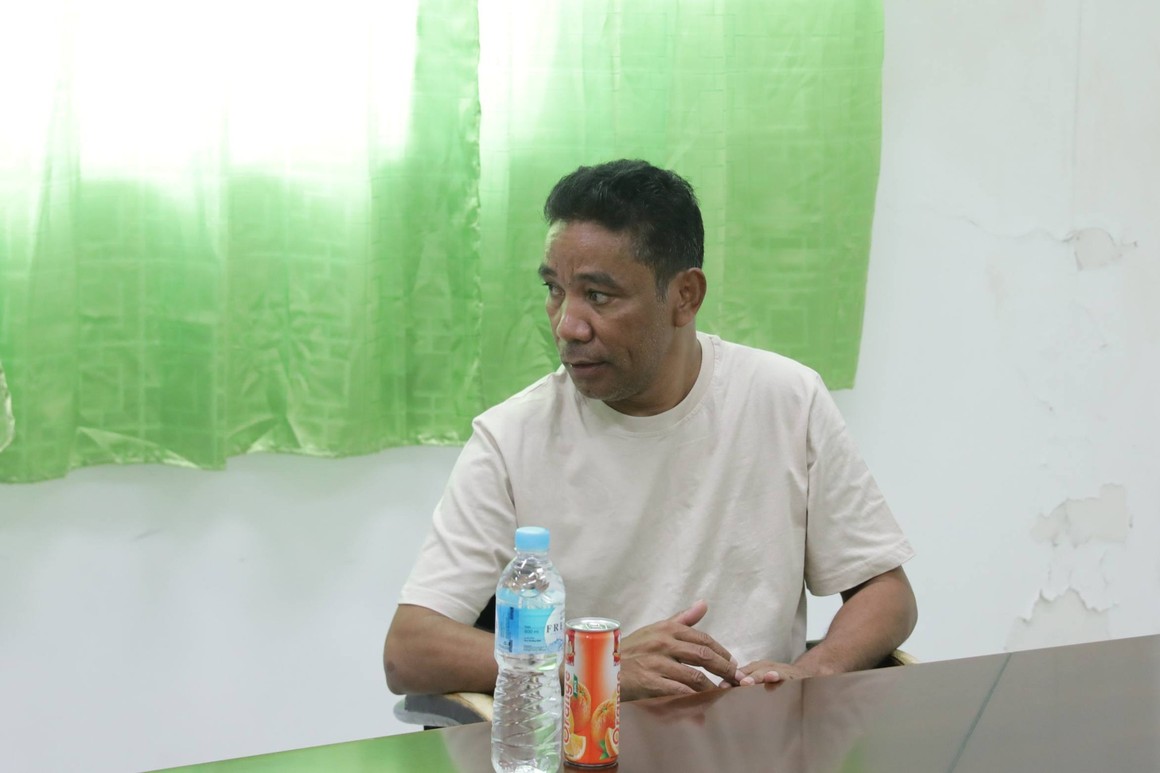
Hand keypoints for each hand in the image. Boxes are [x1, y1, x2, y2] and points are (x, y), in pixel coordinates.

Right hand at [619, 600, 741, 700]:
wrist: (602, 669)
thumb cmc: (632, 651)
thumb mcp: (655, 630)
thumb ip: (682, 619)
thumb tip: (704, 604)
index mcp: (667, 628)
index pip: (703, 638)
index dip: (722, 652)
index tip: (733, 663)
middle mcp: (663, 642)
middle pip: (703, 655)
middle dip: (725, 669)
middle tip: (738, 679)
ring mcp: (656, 663)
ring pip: (695, 676)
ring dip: (713, 687)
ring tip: (723, 694)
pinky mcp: (650, 682)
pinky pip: (679, 691)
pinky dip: (694, 698)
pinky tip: (702, 703)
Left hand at [720, 660, 812, 687]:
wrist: (806, 674)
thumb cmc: (779, 679)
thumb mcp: (761, 680)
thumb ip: (746, 685)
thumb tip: (724, 692)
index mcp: (755, 668)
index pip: (740, 672)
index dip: (729, 679)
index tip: (720, 687)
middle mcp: (765, 667)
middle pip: (750, 670)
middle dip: (739, 677)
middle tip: (727, 685)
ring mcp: (777, 669)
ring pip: (764, 671)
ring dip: (755, 676)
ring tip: (745, 683)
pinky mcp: (790, 675)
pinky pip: (783, 674)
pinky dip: (777, 675)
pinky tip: (771, 678)